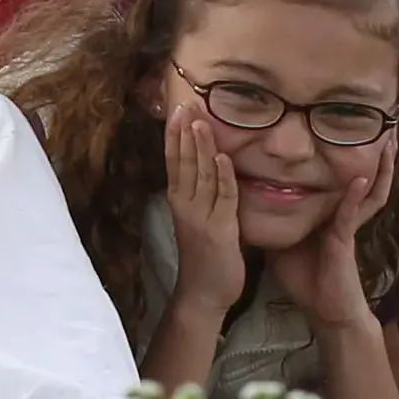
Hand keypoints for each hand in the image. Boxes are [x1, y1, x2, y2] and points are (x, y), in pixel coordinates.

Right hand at [163, 105, 244, 317]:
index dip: (175, 135)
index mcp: (180, 201)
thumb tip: (211, 164)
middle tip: (185, 103)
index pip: (175, 161)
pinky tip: (224, 158)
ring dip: (200, 147)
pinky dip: (223, 177)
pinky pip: (222, 199)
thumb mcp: (200, 218)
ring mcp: (201, 218)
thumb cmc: (205, 256)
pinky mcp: (220, 231)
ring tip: (200, 120)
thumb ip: (203, 193)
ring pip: (200, 176)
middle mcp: (186, 206)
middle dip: (184, 132)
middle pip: (183, 162)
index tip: (177, 108)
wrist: (204, 295)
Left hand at [268, 135, 394, 335]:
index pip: (340, 177)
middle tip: (386, 124)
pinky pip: (351, 215)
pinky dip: (355, 196)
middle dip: (377, 153)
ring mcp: (347, 226)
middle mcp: (343, 214)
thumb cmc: (306, 278)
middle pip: (365, 176)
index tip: (349, 125)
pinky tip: (362, 179)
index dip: (346, 153)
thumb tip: (246, 198)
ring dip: (382, 167)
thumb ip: (274, 218)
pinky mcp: (345, 240)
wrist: (324, 311)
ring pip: (370, 190)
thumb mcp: (283, 240)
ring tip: (390, 142)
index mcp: (329, 212)